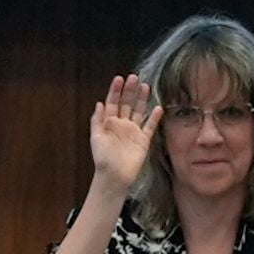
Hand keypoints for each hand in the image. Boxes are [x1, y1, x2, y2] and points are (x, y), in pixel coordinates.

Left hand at [87, 74, 156, 191]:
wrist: (114, 176)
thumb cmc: (102, 159)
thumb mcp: (96, 137)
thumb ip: (97, 120)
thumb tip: (99, 103)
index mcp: (109, 123)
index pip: (112, 102)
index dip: (115, 90)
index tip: (119, 78)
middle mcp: (122, 125)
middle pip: (127, 104)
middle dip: (130, 90)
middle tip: (134, 77)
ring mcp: (133, 132)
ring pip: (139, 111)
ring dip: (142, 99)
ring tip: (145, 86)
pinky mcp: (143, 141)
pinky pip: (150, 127)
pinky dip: (154, 118)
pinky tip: (158, 108)